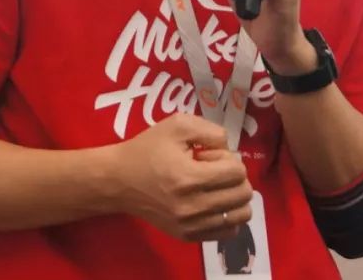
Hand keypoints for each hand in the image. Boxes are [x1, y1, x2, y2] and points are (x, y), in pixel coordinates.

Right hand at [111, 114, 252, 242]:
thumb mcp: (176, 125)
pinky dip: (228, 216)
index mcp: (189, 178)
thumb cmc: (147, 150)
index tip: (209, 155)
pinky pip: (228, 232)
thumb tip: (231, 149)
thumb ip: (210, 131)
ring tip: (216, 186)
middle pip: (243, 193)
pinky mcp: (188, 237)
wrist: (119, 181)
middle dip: (235, 176)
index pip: (237, 172)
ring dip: (235, 196)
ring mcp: (191, 226)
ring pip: (241, 215)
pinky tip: (213, 202)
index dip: (228, 158)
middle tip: (213, 169)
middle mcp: (193, 207)